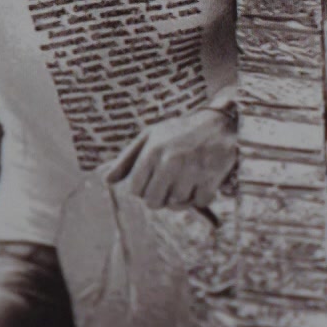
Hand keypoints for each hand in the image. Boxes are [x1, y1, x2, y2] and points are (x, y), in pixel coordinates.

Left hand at [105, 107, 235, 208]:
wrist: (220, 122)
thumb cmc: (180, 131)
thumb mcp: (151, 137)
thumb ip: (127, 159)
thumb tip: (107, 180)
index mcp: (153, 150)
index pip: (135, 189)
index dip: (143, 190)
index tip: (152, 181)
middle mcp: (171, 161)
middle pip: (154, 202)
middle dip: (160, 198)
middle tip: (169, 185)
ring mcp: (192, 170)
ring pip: (177, 204)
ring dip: (182, 197)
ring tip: (187, 180)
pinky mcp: (212, 177)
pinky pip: (199, 202)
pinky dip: (200, 196)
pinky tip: (201, 182)